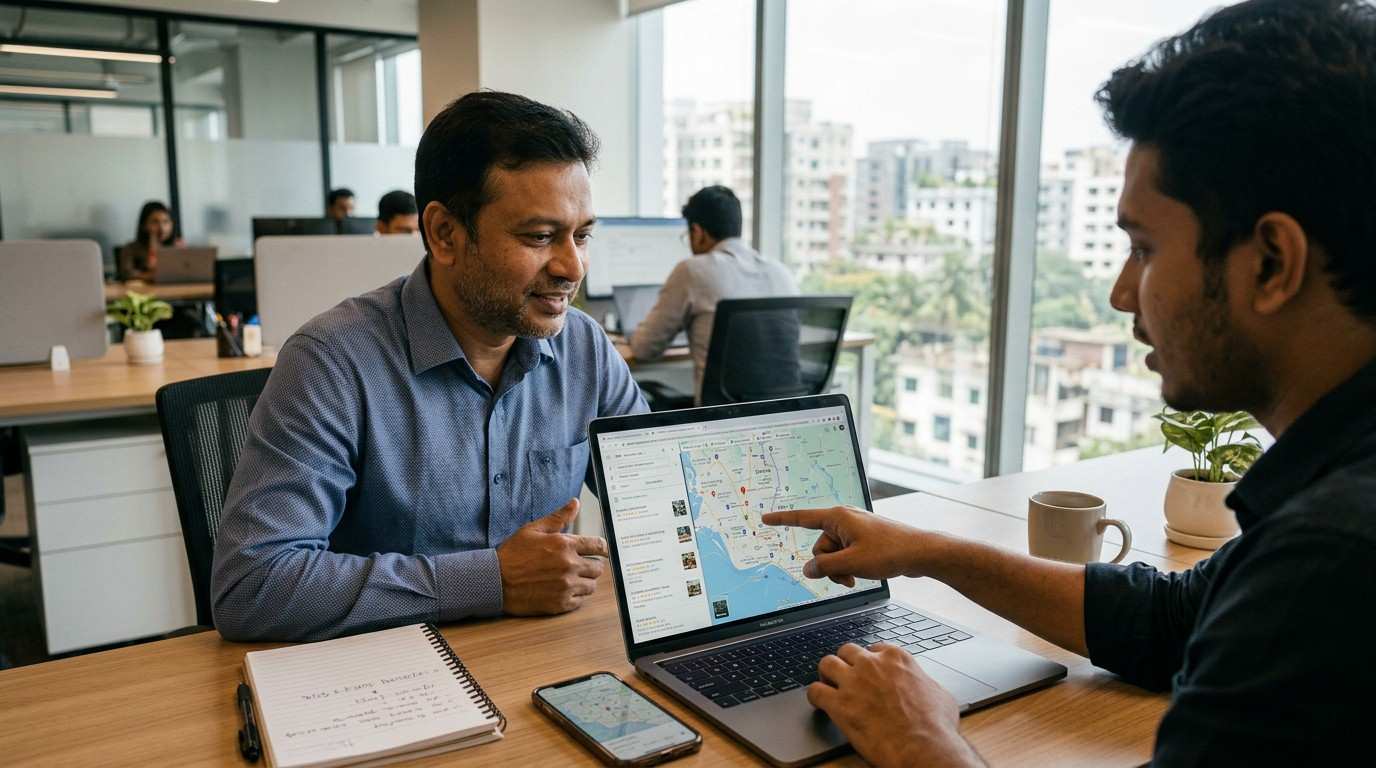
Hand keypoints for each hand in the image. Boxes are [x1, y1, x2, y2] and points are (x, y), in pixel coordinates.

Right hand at [496, 499, 607, 614]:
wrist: (495, 581)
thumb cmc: (512, 554)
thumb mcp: (533, 529)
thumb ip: (558, 517)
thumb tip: (575, 503)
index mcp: (565, 545)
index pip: (599, 546)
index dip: (601, 548)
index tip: (600, 550)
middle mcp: (569, 566)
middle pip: (598, 568)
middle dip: (592, 565)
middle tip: (581, 565)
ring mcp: (566, 586)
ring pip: (591, 585)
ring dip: (585, 581)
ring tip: (572, 578)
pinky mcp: (560, 603)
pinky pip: (580, 601)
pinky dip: (576, 596)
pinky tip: (564, 590)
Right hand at [761, 506, 924, 585]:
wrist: (920, 553)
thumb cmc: (889, 552)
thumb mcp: (850, 563)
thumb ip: (824, 568)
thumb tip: (808, 570)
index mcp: (838, 517)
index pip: (802, 518)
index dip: (782, 519)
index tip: (765, 519)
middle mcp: (844, 520)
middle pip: (820, 546)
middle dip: (828, 565)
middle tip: (847, 575)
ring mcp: (854, 530)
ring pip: (833, 554)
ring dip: (840, 569)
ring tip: (857, 577)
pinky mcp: (863, 540)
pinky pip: (845, 555)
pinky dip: (849, 567)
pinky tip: (861, 574)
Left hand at [810, 643, 982, 767]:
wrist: (923, 747)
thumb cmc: (935, 726)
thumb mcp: (939, 694)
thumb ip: (923, 683)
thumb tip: (924, 687)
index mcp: (896, 658)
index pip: (875, 647)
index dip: (870, 660)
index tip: (868, 669)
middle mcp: (872, 664)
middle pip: (847, 650)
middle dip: (845, 662)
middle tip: (845, 675)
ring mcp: (853, 682)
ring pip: (826, 663)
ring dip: (826, 674)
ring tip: (828, 685)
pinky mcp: (839, 704)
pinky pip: (815, 691)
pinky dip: (815, 696)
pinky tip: (819, 704)